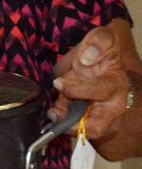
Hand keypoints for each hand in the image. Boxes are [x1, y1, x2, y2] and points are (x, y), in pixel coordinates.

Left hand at [50, 24, 134, 140]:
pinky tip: (53, 112)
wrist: (94, 59)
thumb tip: (88, 57)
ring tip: (52, 114)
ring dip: (65, 125)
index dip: (80, 90)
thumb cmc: (101, 50)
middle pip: (98, 126)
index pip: (102, 92)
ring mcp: (97, 113)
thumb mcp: (103, 37)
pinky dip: (60, 122)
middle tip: (55, 113)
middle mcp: (110, 104)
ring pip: (84, 130)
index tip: (59, 82)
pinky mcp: (83, 116)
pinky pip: (73, 126)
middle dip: (75, 124)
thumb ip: (100, 42)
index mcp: (116, 84)